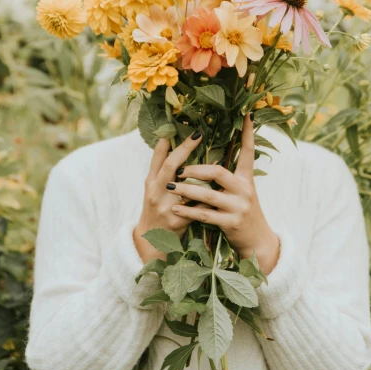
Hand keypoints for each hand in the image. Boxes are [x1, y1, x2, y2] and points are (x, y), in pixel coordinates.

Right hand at [134, 130, 202, 263]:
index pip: (157, 158)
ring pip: (184, 187)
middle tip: (197, 134)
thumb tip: (172, 141)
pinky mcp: (177, 222)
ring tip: (215, 158)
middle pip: (169, 167)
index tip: (175, 127)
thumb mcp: (154, 188)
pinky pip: (197, 208)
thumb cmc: (156, 208)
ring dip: (200, 174)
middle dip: (183, 149)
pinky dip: (207, 201)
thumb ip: (163, 170)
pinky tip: (220, 191)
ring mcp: (165, 207)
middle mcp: (155, 193)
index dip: (165, 143)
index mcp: (150, 182)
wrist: (151, 242)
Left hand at [168, 114, 279, 274]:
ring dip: (187, 190)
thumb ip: (229, 177)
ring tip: (171, 186)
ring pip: (208, 194)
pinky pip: (205, 215)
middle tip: (179, 168)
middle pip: (218, 172)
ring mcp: (238, 207)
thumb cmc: (243, 213)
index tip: (247, 114)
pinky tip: (176, 207)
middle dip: (196, 169)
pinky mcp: (231, 224)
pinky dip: (189, 211)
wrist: (258, 242)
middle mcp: (244, 190)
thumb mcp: (242, 192)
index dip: (248, 133)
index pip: (249, 151)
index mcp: (247, 179)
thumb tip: (209, 159)